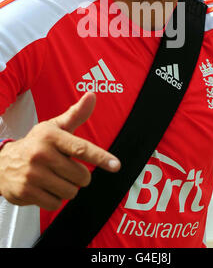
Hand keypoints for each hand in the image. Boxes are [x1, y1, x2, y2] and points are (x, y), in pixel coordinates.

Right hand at [0, 92, 120, 209]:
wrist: (2, 163)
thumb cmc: (36, 144)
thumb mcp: (55, 127)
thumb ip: (76, 114)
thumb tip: (92, 95)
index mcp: (50, 136)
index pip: (81, 148)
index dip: (101, 157)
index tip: (115, 165)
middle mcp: (41, 154)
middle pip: (80, 175)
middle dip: (80, 176)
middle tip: (67, 168)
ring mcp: (32, 174)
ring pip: (70, 192)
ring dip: (68, 188)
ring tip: (55, 178)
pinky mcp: (26, 192)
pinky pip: (56, 203)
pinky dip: (55, 199)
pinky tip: (46, 188)